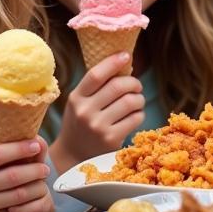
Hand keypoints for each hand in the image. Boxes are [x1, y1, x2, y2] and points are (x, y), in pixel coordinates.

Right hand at [0, 139, 53, 211]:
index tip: (35, 144)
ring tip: (43, 180)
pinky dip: (30, 203)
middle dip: (34, 169)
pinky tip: (35, 197)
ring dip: (36, 186)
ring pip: (19, 194)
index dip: (19, 148)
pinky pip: (18, 211)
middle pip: (11, 175)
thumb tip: (18, 134)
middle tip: (45, 167)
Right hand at [54, 54, 143, 170]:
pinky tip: (134, 115)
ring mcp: (98, 127)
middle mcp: (85, 111)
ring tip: (136, 101)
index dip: (112, 62)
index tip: (125, 55)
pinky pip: (135, 118)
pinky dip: (139, 114)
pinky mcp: (111, 140)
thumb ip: (94, 87)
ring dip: (139, 98)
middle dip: (133, 82)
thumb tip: (123, 65)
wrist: (73, 156)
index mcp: (76, 97)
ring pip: (130, 102)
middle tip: (136, 85)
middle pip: (117, 86)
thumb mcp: (78, 103)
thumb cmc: (80, 123)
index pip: (95, 74)